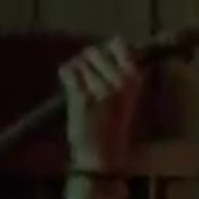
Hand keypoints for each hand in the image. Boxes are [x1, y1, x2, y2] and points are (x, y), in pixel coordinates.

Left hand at [61, 38, 140, 174]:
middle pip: (94, 51)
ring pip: (79, 61)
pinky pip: (68, 71)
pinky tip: (68, 85)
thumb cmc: (113, 124)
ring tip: (79, 85)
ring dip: (75, 70)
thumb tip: (112, 44)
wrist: (102, 154)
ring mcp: (99, 88)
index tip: (103, 61)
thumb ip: (120, 71)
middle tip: (87, 78)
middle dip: (86, 61)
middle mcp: (119, 81)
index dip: (106, 49)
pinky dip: (65, 74)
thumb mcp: (126, 95)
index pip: (118, 44)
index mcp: (134, 78)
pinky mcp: (81, 97)